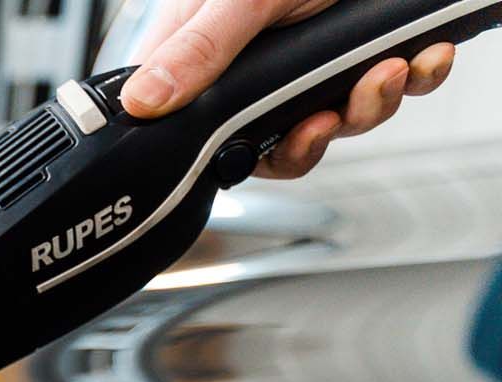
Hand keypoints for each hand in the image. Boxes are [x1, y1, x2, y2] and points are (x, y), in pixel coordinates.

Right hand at [122, 0, 456, 178]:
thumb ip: (198, 49)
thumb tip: (142, 102)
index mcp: (207, 56)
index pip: (198, 131)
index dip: (228, 152)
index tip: (258, 147)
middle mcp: (255, 71)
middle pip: (272, 144)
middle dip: (311, 139)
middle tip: (327, 116)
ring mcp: (308, 68)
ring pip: (333, 124)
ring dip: (369, 106)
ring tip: (386, 70)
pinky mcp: (357, 60)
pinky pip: (384, 93)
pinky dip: (410, 81)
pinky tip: (420, 59)